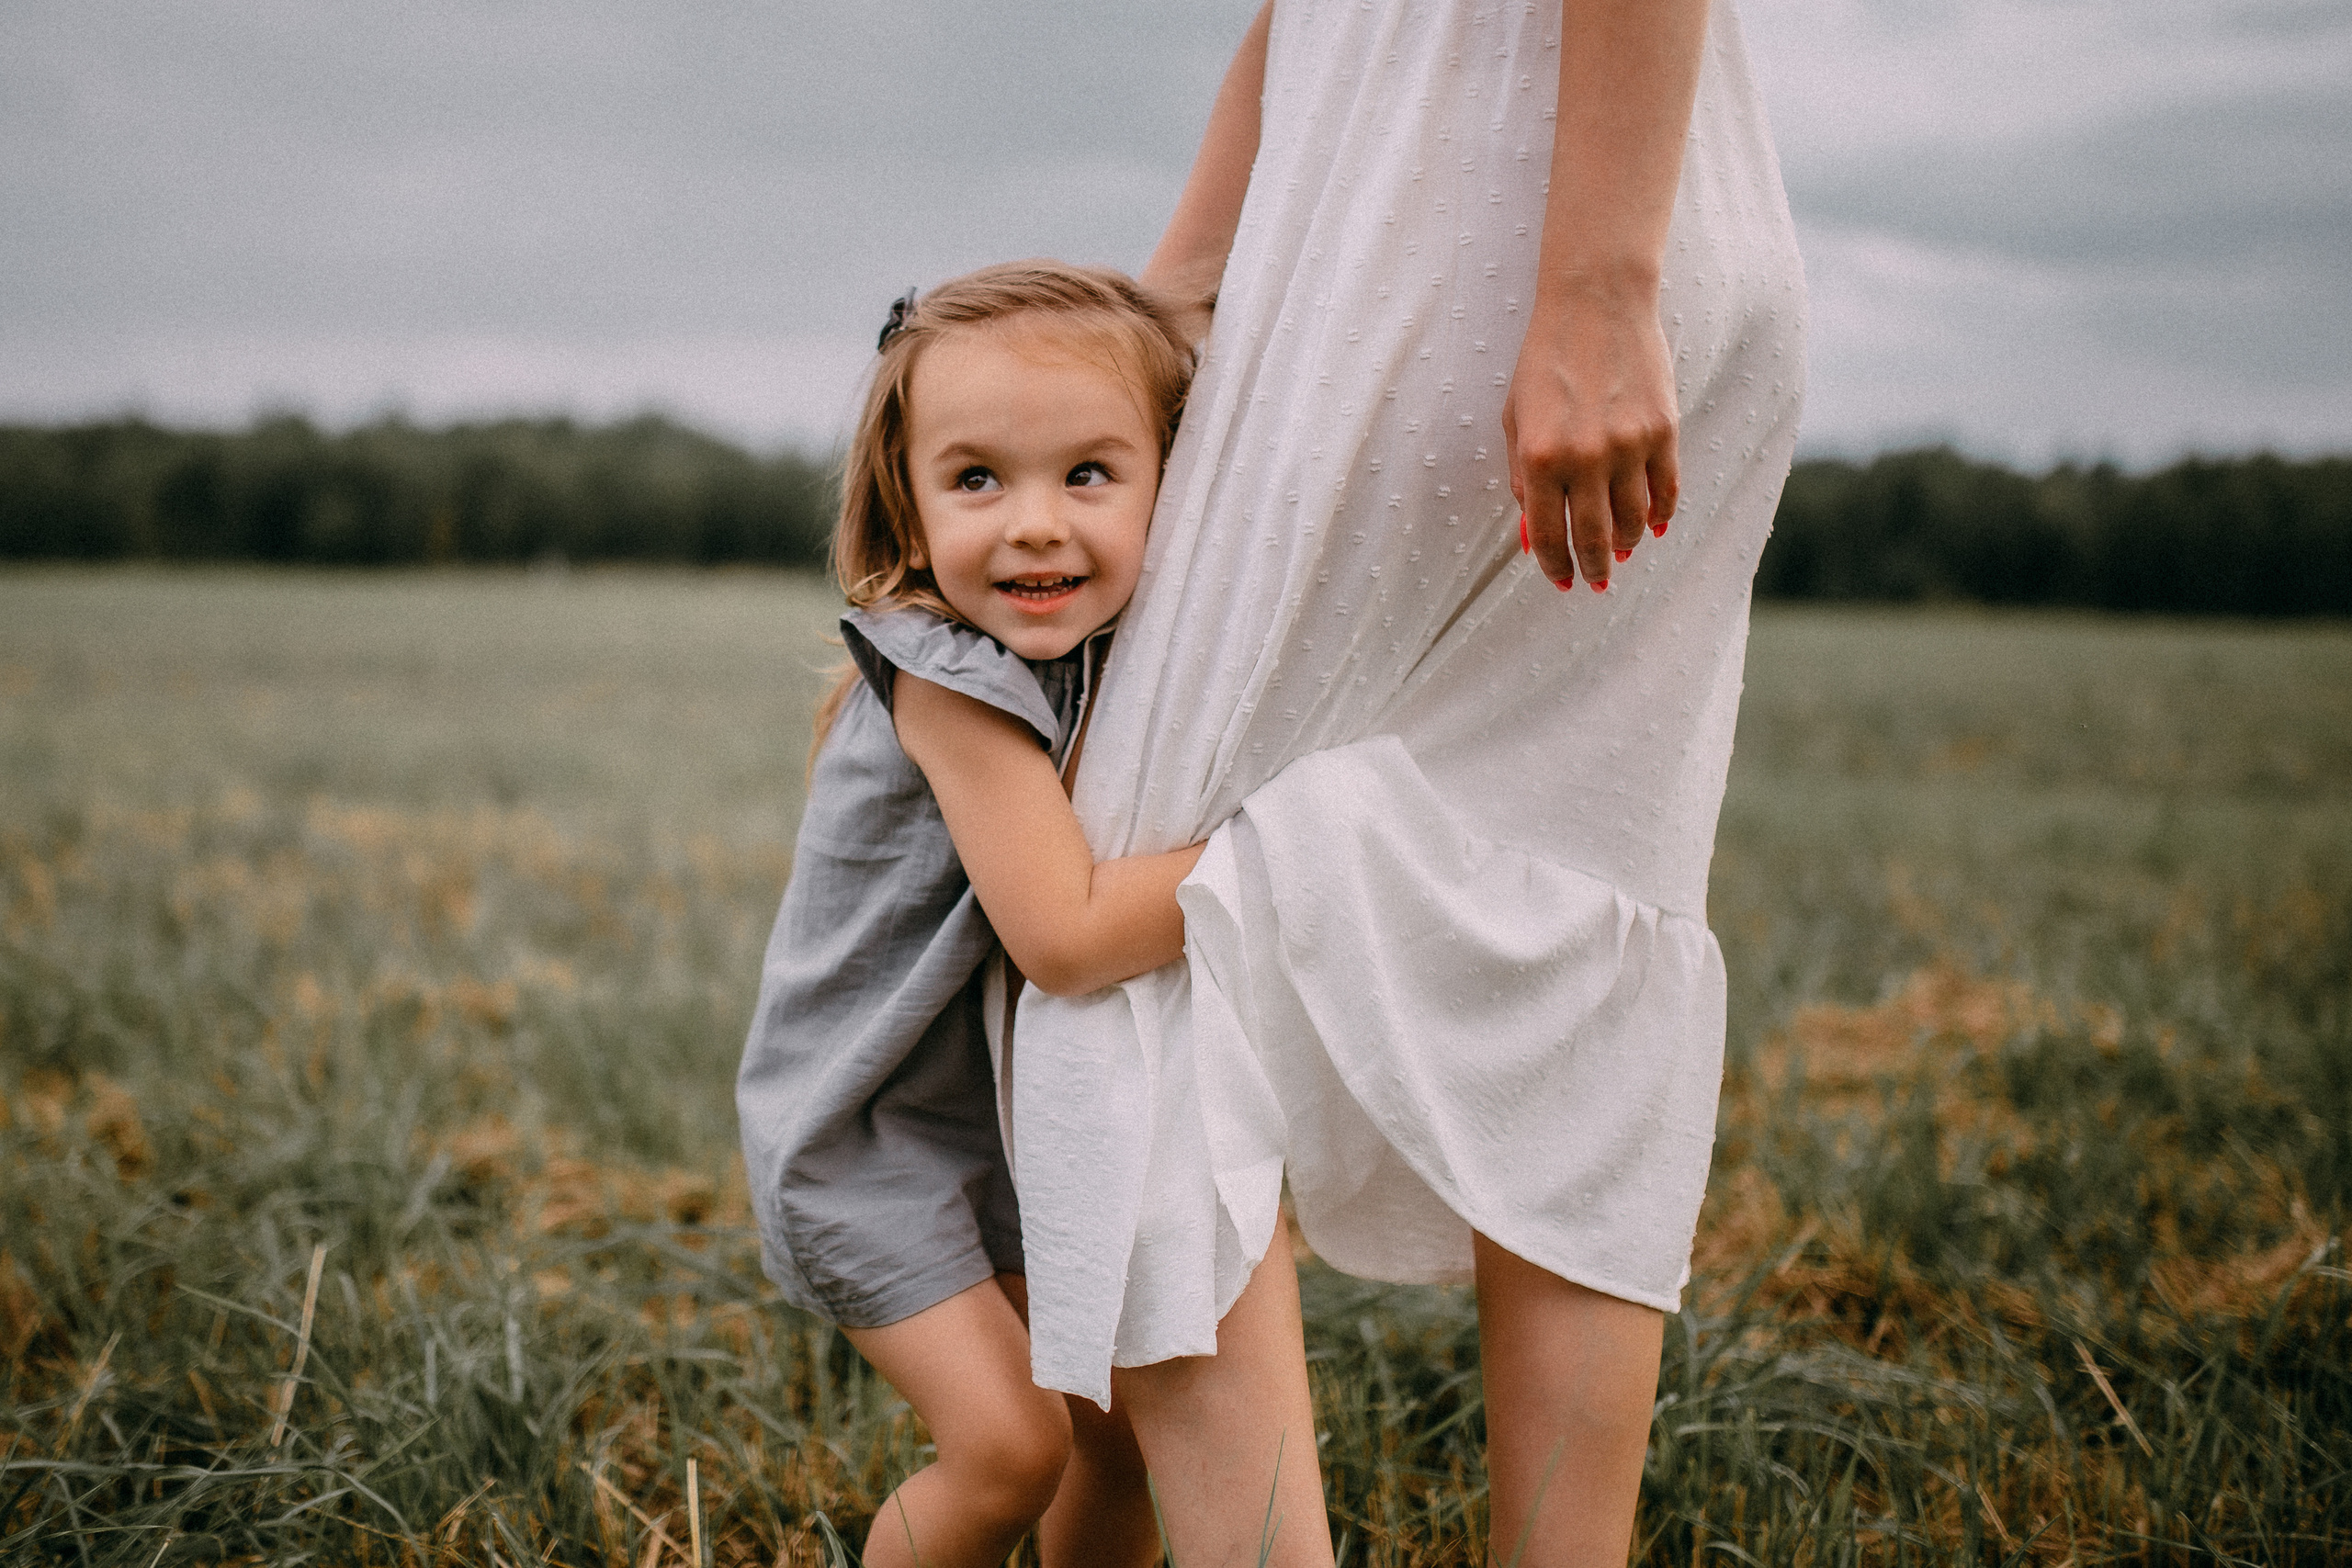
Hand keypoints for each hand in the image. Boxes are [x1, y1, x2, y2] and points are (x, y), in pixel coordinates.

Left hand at [1501, 277, 1680, 592]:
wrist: (1595, 304)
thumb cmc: (1544, 362)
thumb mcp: (1515, 420)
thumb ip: (1521, 480)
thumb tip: (1534, 535)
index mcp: (1539, 458)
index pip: (1547, 535)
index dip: (1555, 566)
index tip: (1562, 581)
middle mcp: (1584, 457)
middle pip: (1594, 538)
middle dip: (1595, 568)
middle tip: (1597, 582)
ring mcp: (1628, 445)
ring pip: (1634, 521)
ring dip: (1628, 545)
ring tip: (1623, 552)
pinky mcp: (1663, 430)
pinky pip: (1666, 490)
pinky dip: (1661, 516)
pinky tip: (1655, 527)